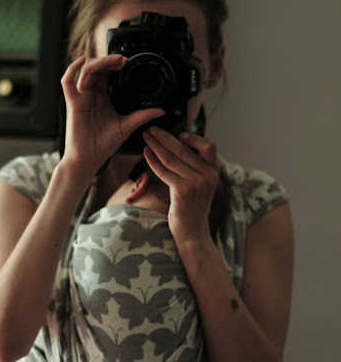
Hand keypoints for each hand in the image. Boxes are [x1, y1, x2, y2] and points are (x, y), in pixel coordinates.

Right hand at [61, 55, 164, 176]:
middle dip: (108, 60)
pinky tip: (82, 61)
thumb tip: (161, 111)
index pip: (107, 73)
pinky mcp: (72, 103)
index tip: (127, 62)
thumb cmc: (103, 145)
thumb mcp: (127, 126)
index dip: (115, 64)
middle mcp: (91, 95)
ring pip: (84, 70)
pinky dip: (72, 68)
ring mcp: (81, 98)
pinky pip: (66, 81)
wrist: (89, 158)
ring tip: (112, 61)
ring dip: (98, 62)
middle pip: (96, 68)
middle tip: (122, 60)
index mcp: (103, 98)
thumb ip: (143, 116)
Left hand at [142, 127, 219, 244]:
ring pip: (172, 158)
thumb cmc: (192, 210)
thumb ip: (195, 169)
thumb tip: (179, 148)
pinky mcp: (183, 190)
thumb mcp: (200, 187)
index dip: (192, 137)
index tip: (177, 133)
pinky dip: (153, 160)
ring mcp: (196, 183)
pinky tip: (146, 153)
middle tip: (152, 129)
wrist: (193, 233)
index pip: (208, 146)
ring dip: (156, 145)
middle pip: (184, 149)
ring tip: (146, 137)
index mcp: (214, 172)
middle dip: (165, 137)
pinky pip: (164, 171)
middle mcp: (208, 175)